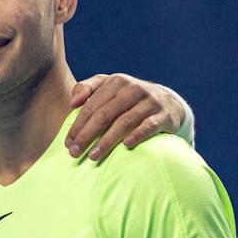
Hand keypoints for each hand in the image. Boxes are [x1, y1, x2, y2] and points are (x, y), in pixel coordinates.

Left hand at [65, 73, 186, 160]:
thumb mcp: (110, 86)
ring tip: (93, 156)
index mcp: (116, 82)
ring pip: (124, 122)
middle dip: (87, 135)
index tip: (68, 143)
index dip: (78, 125)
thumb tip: (72, 102)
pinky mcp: (164, 115)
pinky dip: (137, 135)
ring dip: (107, 140)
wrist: (169, 103)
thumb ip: (88, 88)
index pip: (91, 105)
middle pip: (104, 114)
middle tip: (74, 152)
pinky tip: (126, 146)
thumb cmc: (130, 98)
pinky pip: (149, 126)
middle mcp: (133, 89)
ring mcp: (150, 102)